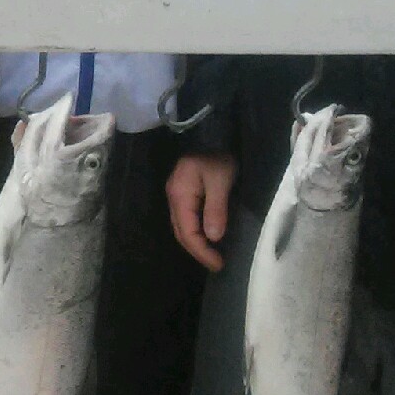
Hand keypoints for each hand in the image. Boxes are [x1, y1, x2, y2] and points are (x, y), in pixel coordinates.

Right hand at [167, 151, 236, 271]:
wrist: (212, 130)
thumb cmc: (217, 154)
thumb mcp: (220, 180)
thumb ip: (216, 209)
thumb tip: (213, 238)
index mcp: (180, 196)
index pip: (187, 233)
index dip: (202, 252)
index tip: (219, 264)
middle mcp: (173, 197)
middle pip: (181, 232)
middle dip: (198, 251)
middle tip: (217, 264)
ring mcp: (177, 193)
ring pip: (182, 226)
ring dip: (196, 242)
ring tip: (213, 254)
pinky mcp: (184, 190)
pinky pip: (187, 217)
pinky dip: (196, 231)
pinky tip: (208, 235)